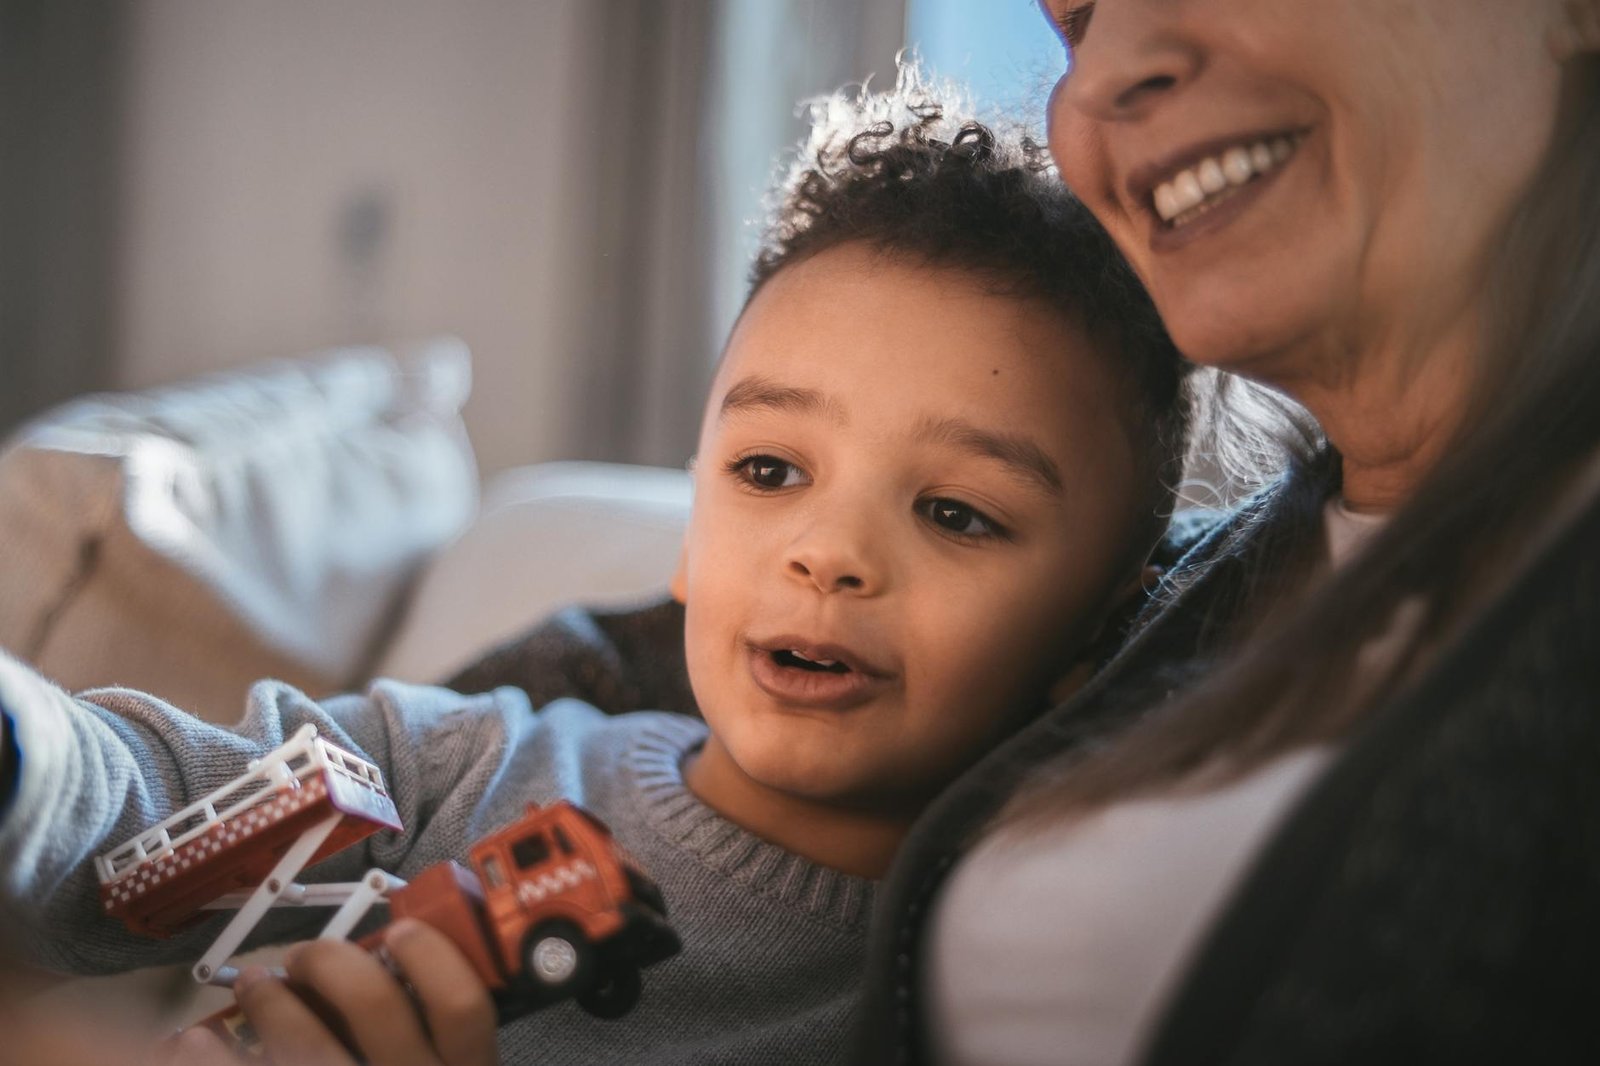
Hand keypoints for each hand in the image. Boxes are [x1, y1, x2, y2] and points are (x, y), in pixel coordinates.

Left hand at [232, 919, 498, 1065]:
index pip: (461, 1007)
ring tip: (257, 984)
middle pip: (376, 1006)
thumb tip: (388, 972)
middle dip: (332, 962)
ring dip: (269, 1001)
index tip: (397, 933)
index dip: (429, 957)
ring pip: (306, 1047)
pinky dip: (211, 1057)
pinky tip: (196, 1041)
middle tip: (308, 955)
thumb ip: (435, 1047)